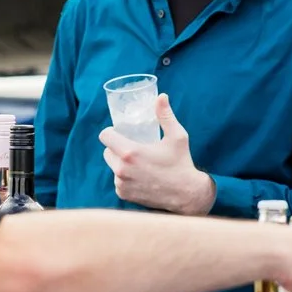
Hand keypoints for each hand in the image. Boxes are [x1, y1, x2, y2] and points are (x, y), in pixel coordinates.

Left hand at [100, 96, 215, 214]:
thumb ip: (165, 116)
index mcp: (130, 153)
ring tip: (137, 163)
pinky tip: (140, 176)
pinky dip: (125, 178)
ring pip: (113, 167)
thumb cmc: (181, 164)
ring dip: (120, 163)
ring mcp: (121, 184)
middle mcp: (121, 170)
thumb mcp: (177, 137)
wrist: (186, 194)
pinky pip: (118, 181)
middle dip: (116, 147)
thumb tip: (161, 97)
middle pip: (107, 152)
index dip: (111, 132)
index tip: (120, 132)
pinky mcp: (124, 195)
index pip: (105, 137)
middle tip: (132, 147)